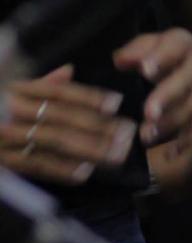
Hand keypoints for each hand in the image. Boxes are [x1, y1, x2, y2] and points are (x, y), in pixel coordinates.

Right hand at [0, 66, 136, 185]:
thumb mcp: (4, 87)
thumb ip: (36, 83)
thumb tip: (68, 71)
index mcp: (13, 90)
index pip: (56, 93)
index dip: (88, 97)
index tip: (116, 103)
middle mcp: (9, 110)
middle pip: (61, 117)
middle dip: (98, 126)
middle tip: (128, 134)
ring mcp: (3, 136)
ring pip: (52, 141)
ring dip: (88, 149)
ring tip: (115, 154)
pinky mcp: (1, 161)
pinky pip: (33, 165)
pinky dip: (60, 169)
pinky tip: (84, 172)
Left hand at [113, 29, 191, 147]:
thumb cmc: (163, 59)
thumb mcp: (152, 47)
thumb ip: (136, 50)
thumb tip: (119, 61)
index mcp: (182, 44)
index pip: (176, 45)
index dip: (162, 57)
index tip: (145, 70)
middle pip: (187, 79)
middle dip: (168, 95)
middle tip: (148, 112)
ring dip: (171, 123)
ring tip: (146, 136)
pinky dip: (185, 142)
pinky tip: (170, 154)